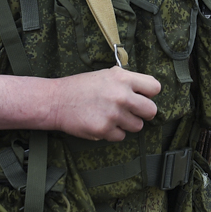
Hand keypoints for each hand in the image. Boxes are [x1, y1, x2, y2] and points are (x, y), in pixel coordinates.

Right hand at [0, 67, 160, 140]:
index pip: (155, 87)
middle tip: (132, 111)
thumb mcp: (106, 75)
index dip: (149, 93)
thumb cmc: (81, 87)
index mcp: (123, 78)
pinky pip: (121, 136)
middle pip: (151, 111)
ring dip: (127, 124)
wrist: (56, 101)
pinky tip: (102, 123)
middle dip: (143, 113)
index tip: (141, 96)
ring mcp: (113, 114)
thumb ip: (127, 82)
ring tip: (112, 116)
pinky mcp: (104, 130)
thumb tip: (147, 93)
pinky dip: (113, 133)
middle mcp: (121, 95)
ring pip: (137, 126)